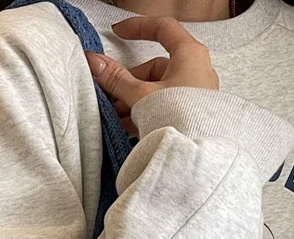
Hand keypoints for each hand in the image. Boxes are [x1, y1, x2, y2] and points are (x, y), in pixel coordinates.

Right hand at [83, 16, 219, 137]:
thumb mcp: (141, 96)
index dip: (138, 27)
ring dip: (135, 101)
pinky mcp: (193, 114)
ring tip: (117, 116)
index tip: (118, 32)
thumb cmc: (180, 120)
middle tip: (111, 95)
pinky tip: (130, 126)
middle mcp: (197, 71)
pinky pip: (166, 106)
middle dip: (130, 82)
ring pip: (159, 89)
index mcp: (190, 55)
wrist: (197, 157)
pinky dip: (147, 112)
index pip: (163, 29)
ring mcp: (196, 94)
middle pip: (156, 67)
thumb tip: (95, 63)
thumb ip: (116, 79)